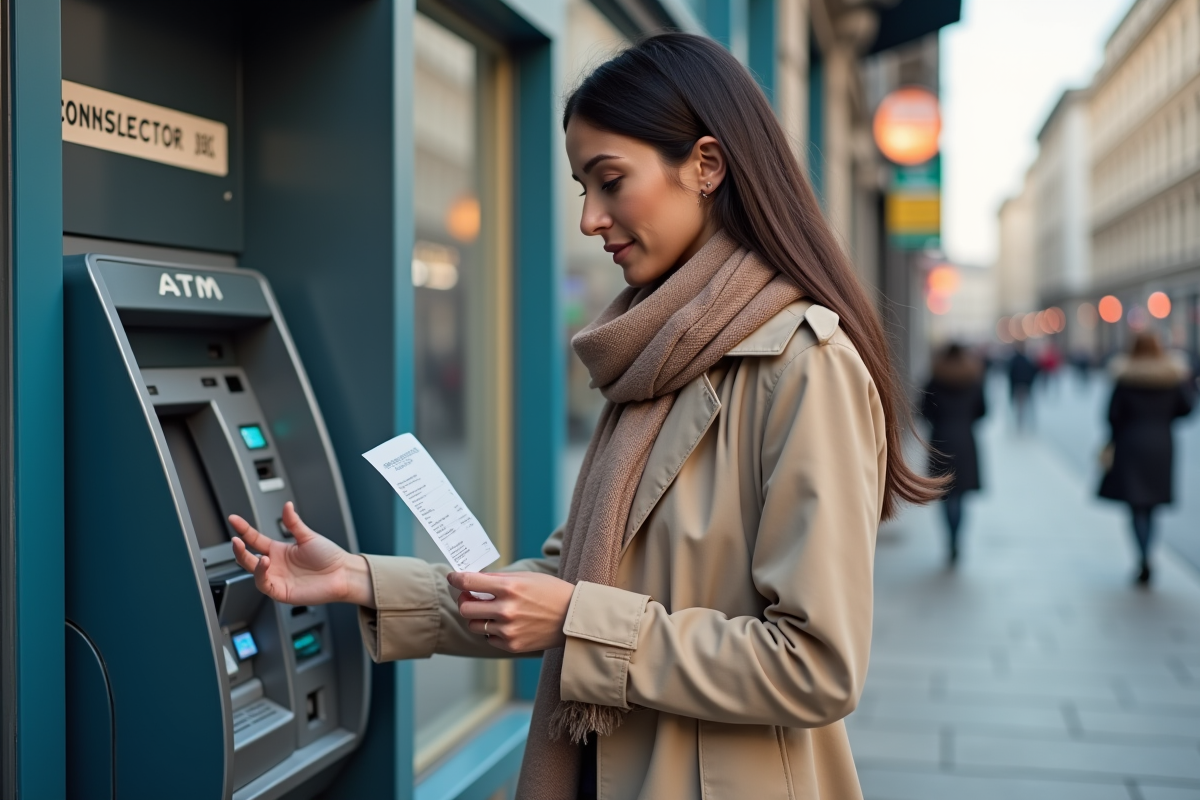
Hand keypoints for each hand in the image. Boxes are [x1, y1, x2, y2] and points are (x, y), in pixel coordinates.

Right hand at [230, 501, 373, 608]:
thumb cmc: (329, 557)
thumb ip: (293, 523)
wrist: (343, 574)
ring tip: (257, 554)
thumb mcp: (308, 536)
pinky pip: (264, 584)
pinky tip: (265, 564)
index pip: (255, 539)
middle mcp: (275, 565)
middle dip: (239, 549)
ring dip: (250, 562)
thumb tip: (286, 506)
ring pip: (253, 572)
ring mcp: (277, 578)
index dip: (244, 530)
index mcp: (279, 550)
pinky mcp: (281, 592)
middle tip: (236, 539)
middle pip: (248, 558)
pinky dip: (261, 575)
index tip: (233, 519)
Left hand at [448, 572, 574, 652]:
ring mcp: (508, 630)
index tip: (452, 577)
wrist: (574, 617)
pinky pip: (489, 639)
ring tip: (490, 612)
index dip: (455, 578)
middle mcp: (506, 609)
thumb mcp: (526, 577)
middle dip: (465, 601)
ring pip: (474, 626)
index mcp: (509, 587)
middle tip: (470, 597)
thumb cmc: (552, 592)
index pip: (468, 582)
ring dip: (477, 618)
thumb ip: (498, 579)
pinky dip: (492, 631)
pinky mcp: (512, 645)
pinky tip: (505, 624)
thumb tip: (473, 579)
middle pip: (465, 608)